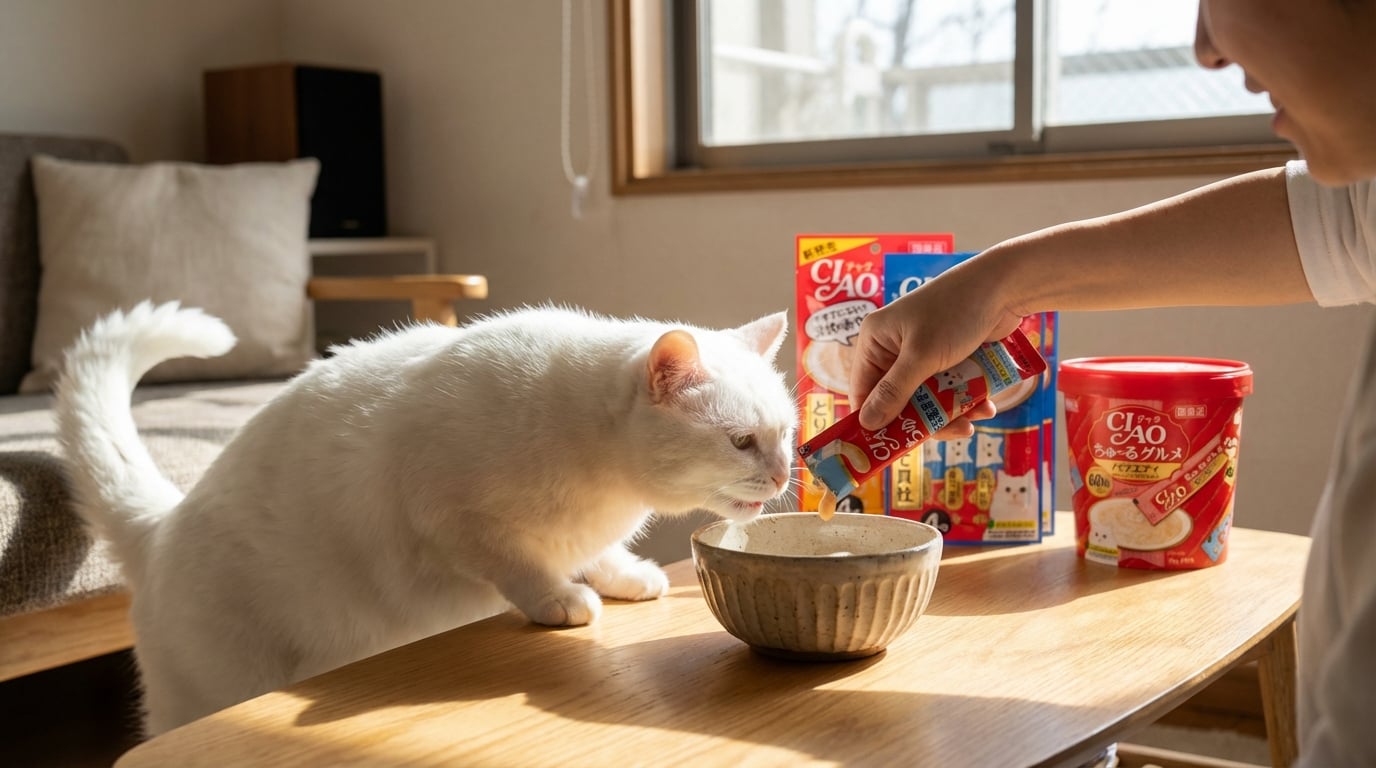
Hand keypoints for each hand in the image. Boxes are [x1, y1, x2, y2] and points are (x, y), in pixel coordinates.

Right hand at [849, 259, 1023, 431]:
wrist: (1004, 286)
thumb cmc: (955, 312)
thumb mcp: (921, 356)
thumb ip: (894, 392)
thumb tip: (867, 424)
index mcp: (876, 341)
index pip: (864, 390)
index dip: (875, 420)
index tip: (889, 447)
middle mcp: (894, 348)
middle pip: (899, 400)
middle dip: (925, 418)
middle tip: (950, 432)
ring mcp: (923, 353)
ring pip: (928, 399)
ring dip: (952, 412)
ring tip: (976, 417)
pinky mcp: (948, 357)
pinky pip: (949, 389)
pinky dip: (965, 399)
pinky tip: (985, 404)